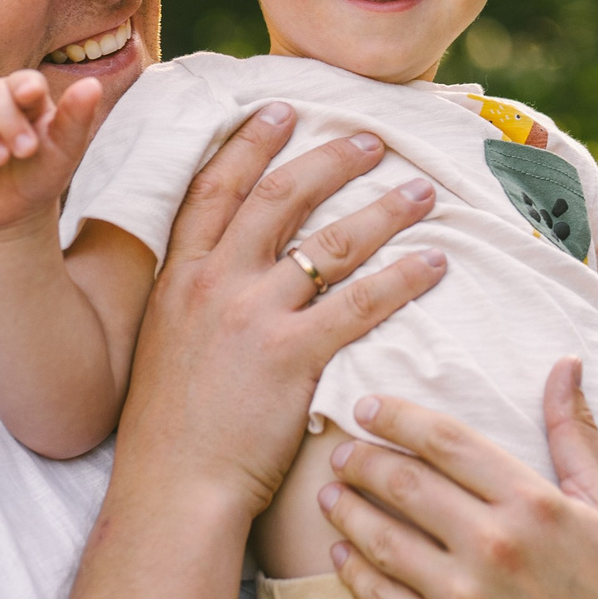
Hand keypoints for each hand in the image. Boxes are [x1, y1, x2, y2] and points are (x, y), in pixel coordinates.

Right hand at [0, 70, 99, 235]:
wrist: (15, 215)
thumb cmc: (41, 174)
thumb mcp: (64, 151)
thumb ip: (76, 119)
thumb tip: (92, 85)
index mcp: (20, 97)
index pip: (20, 80)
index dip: (24, 86)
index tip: (31, 96)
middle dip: (6, 118)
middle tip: (24, 151)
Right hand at [116, 104, 447, 519]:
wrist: (172, 488)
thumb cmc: (168, 429)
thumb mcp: (163, 344)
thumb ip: (192, 301)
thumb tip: (223, 274)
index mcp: (178, 277)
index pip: (215, 188)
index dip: (250, 143)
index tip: (280, 111)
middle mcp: (215, 283)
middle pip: (281, 197)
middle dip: (331, 159)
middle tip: (373, 139)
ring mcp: (255, 316)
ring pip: (332, 242)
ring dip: (383, 210)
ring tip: (421, 192)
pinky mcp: (294, 356)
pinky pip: (362, 303)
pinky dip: (403, 278)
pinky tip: (434, 263)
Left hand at [321, 360, 597, 598]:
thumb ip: (576, 435)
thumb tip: (565, 363)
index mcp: (536, 504)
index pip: (448, 441)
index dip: (399, 416)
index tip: (368, 405)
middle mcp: (496, 545)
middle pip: (406, 484)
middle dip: (363, 459)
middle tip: (342, 449)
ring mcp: (466, 598)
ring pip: (383, 539)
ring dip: (347, 510)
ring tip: (329, 492)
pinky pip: (382, 598)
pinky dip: (353, 571)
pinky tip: (341, 551)